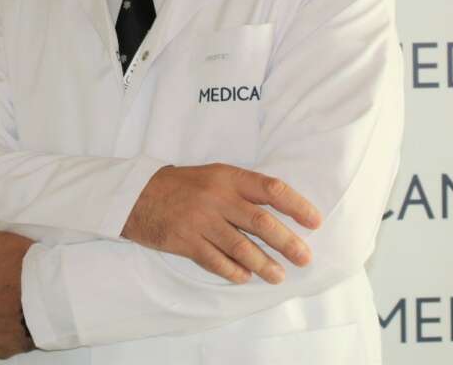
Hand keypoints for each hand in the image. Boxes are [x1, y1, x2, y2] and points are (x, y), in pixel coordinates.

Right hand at [121, 163, 321, 284]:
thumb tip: (280, 209)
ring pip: (241, 247)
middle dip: (287, 242)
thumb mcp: (214, 175)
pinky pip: (216, 261)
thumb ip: (243, 189)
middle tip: (305, 257)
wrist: (137, 195)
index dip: (296, 205)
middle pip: (261, 222)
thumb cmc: (182, 185)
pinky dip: (234, 271)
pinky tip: (245, 277)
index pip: (271, 188)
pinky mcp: (185, 242)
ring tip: (279, 276)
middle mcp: (217, 197)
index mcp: (228, 177)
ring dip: (264, 264)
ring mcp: (201, 221)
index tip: (314, 221)